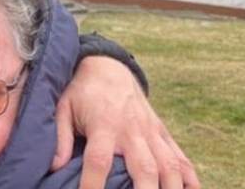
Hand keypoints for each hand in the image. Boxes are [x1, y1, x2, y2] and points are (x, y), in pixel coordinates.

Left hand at [53, 56, 199, 188]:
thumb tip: (54, 167)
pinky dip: (190, 178)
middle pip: (145, 166)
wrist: (108, 66)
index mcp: (104, 123)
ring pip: (169, 165)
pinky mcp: (162, 132)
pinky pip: (181, 157)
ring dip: (171, 188)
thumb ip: (60, 137)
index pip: (99, 159)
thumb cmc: (81, 91)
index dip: (93, 184)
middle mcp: (132, 129)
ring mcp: (151, 131)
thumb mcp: (63, 107)